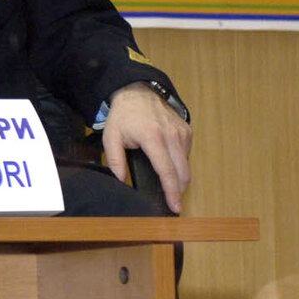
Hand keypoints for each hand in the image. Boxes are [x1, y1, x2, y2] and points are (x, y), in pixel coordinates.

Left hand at [102, 82, 192, 212]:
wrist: (137, 92)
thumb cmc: (123, 116)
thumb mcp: (110, 136)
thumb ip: (114, 160)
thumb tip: (121, 180)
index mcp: (152, 138)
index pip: (166, 171)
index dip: (171, 191)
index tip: (175, 207)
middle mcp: (171, 136)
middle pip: (182, 172)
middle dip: (179, 190)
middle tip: (172, 203)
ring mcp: (182, 133)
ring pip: (186, 165)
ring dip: (180, 178)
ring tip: (169, 186)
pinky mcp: (187, 131)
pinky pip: (187, 154)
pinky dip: (180, 163)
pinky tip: (169, 164)